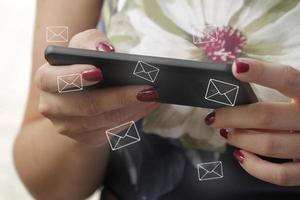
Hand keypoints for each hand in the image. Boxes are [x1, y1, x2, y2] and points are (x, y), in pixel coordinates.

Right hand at [35, 29, 158, 145]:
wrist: (81, 91)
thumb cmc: (82, 63)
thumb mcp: (83, 45)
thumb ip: (90, 40)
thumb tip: (104, 50)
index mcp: (46, 79)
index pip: (53, 79)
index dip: (74, 76)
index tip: (99, 72)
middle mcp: (52, 107)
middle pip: (86, 106)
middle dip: (119, 97)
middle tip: (146, 89)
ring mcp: (67, 126)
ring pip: (101, 122)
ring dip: (131, 110)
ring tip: (152, 97)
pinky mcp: (85, 138)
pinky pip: (109, 132)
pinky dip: (130, 119)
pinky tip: (145, 107)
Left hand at [204, 58, 299, 185]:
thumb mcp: (299, 94)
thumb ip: (280, 86)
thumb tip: (238, 74)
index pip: (288, 78)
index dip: (262, 72)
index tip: (236, 67)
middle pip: (266, 116)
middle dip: (232, 116)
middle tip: (214, 117)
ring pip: (269, 144)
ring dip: (240, 139)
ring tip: (227, 133)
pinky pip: (279, 175)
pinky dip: (255, 167)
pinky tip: (242, 155)